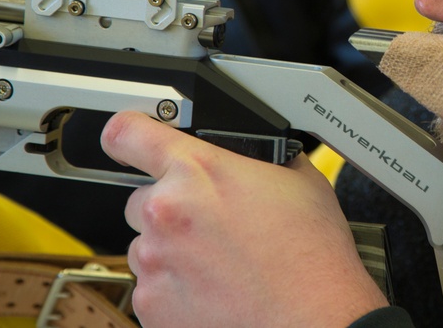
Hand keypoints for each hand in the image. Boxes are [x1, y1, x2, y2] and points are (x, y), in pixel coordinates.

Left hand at [101, 111, 388, 327]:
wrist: (314, 319)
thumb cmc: (312, 258)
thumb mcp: (298, 181)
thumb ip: (258, 159)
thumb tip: (251, 152)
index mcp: (198, 171)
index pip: (128, 133)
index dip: (128, 134)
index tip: (128, 141)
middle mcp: (166, 212)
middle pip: (142, 200)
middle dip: (172, 210)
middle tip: (212, 227)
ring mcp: (154, 263)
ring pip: (147, 248)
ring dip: (173, 252)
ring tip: (220, 265)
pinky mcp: (151, 307)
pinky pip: (153, 288)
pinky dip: (176, 290)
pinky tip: (215, 290)